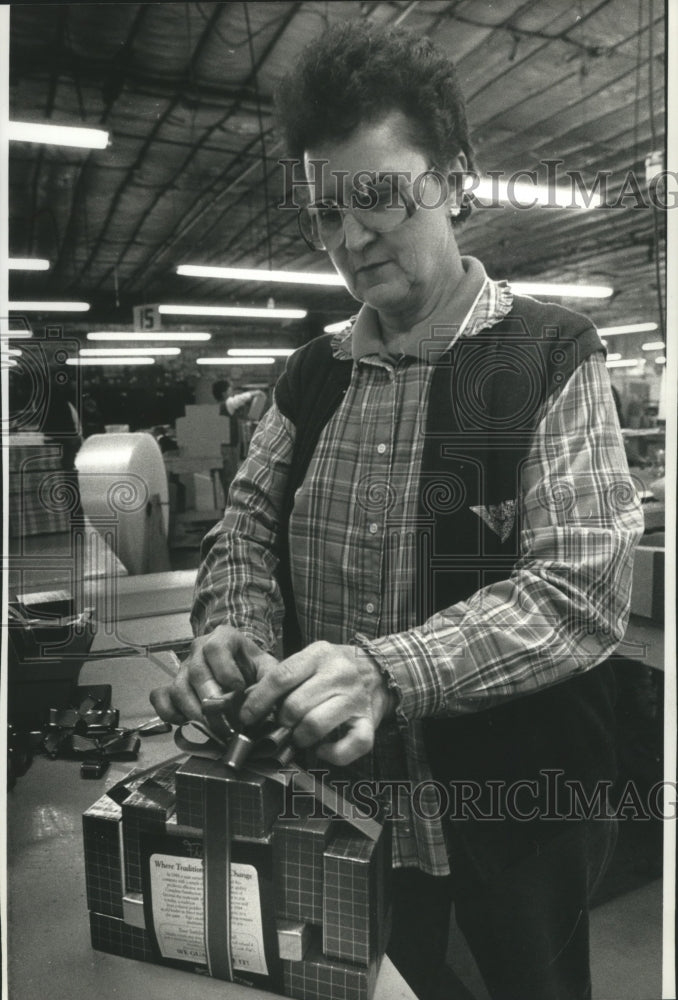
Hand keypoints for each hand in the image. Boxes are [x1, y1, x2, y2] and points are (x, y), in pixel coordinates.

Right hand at [150, 625, 277, 724]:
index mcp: (223, 637)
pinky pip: (160, 698)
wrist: (243, 670)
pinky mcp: (171, 685)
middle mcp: (198, 649)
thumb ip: (267, 683)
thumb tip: (253, 706)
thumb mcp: (268, 668)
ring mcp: (183, 667)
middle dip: (211, 700)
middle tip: (226, 721)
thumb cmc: (255, 668)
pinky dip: (169, 713)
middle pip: (196, 672)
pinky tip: (186, 722)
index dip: (225, 671)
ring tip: (213, 728)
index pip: (215, 649)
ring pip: (178, 688)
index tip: (239, 691)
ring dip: (195, 712)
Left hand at [239, 641, 394, 765]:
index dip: (259, 700)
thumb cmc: (335, 669)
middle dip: (281, 721)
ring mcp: (356, 699)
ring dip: (300, 737)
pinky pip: (349, 747)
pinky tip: (322, 748)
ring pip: (314, 725)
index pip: (281, 677)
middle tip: (281, 724)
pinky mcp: (369, 722)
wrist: (379, 672)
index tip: (247, 716)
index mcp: (320, 654)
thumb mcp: (310, 660)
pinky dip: (331, 754)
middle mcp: (340, 673)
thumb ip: (284, 677)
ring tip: (299, 735)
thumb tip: (250, 703)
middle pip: (294, 705)